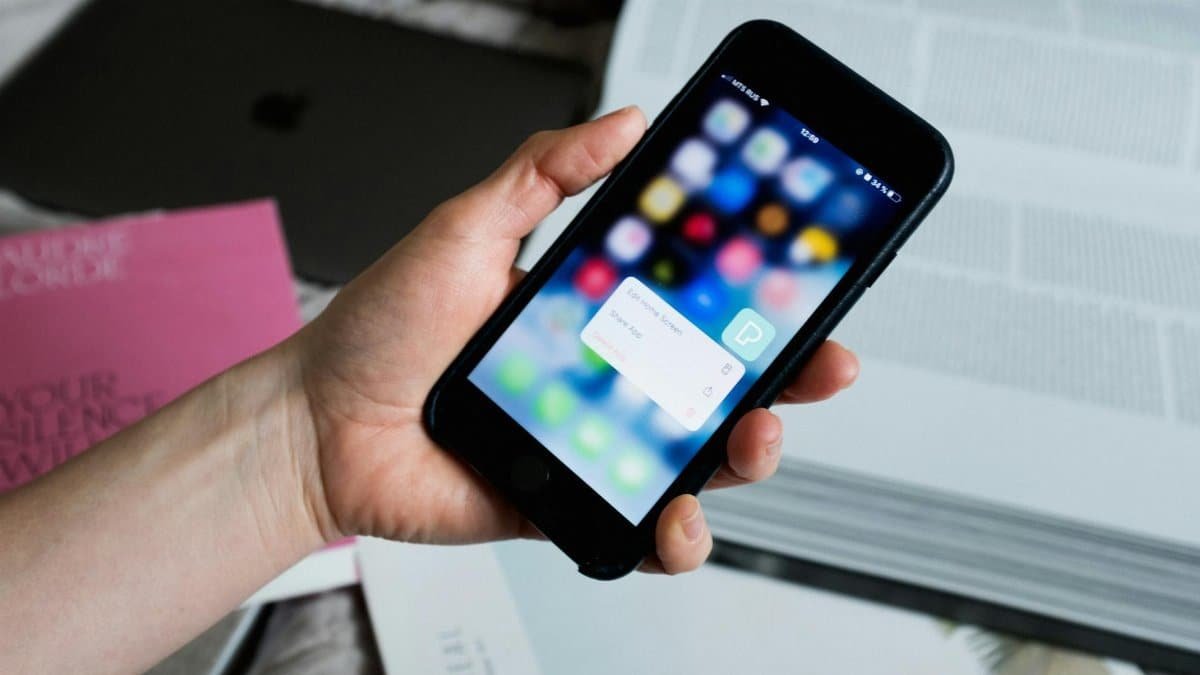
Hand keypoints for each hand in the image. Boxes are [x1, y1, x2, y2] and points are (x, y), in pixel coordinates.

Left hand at [293, 107, 858, 573]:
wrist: (318, 423)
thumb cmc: (383, 329)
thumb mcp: (468, 228)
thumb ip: (544, 172)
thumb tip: (625, 124)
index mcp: (595, 313)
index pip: (699, 305)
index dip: (760, 301)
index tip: (804, 288)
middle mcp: (604, 379)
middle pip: (720, 386)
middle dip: (785, 381)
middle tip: (814, 369)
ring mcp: (592, 446)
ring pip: (698, 461)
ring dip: (746, 457)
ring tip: (749, 440)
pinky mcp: (568, 506)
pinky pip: (639, 532)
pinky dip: (673, 537)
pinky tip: (678, 518)